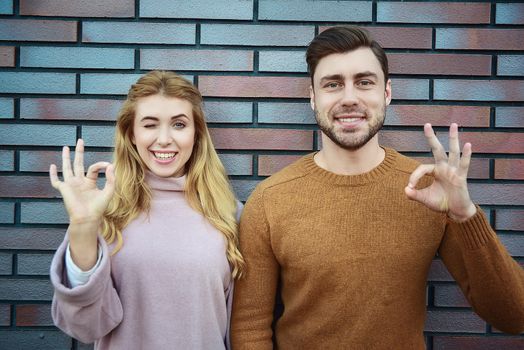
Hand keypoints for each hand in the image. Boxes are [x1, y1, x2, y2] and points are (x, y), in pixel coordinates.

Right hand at [49, 139, 114, 268]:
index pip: (94, 168)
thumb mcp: (109, 192)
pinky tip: (52, 166)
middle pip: (79, 163)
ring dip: (66, 158)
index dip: (101, 164)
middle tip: (80, 140)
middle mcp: (80, 182)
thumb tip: (111, 165)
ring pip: (67, 168)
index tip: (108, 165)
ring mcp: (71, 185)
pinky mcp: (64, 189)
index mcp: (90, 182)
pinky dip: (53, 174)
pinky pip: (56, 181)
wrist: (88, 218)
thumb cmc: (98, 208)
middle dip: (79, 152)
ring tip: (65, 147)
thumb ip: (111, 179)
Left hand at [404, 123, 476, 221]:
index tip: (410, 188)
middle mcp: (444, 168)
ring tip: (454, 125)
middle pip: (437, 149)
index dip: (414, 177)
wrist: (455, 211)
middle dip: (431, 137)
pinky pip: (464, 165)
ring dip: (453, 138)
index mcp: (435, 171)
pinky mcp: (461, 177)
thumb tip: (405, 190)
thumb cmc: (441, 202)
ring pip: (453, 152)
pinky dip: (467, 155)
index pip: (422, 168)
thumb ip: (415, 195)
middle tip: (426, 124)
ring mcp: (454, 171)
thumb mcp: (425, 199)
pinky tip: (468, 145)